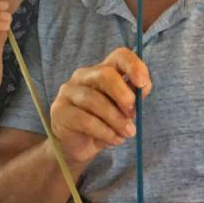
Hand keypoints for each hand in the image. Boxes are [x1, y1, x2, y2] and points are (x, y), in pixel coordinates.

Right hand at [50, 47, 151, 164]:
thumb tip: (143, 87)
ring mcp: (69, 92)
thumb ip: (133, 98)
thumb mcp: (123, 111)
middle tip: (133, 115)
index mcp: (103, 71)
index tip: (143, 84)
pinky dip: (104, 132)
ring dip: (116, 119)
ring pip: (94, 100)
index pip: (119, 56)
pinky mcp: (59, 111)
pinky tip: (114, 140)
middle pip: (105, 75)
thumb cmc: (104, 124)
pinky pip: (85, 120)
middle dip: (123, 95)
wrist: (79, 146)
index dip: (134, 66)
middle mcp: (84, 76)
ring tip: (126, 134)